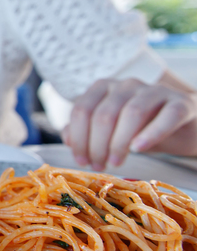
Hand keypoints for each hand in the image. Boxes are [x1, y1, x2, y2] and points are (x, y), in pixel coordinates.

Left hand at [63, 77, 196, 169]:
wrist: (183, 126)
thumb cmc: (140, 128)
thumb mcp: (109, 131)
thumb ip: (86, 132)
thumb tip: (67, 138)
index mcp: (103, 87)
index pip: (82, 110)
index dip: (79, 138)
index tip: (82, 161)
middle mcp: (126, 84)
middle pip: (104, 114)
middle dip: (97, 145)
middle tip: (99, 166)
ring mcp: (154, 90)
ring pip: (132, 113)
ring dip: (120, 142)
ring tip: (116, 163)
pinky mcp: (180, 103)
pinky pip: (167, 116)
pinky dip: (152, 133)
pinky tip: (139, 148)